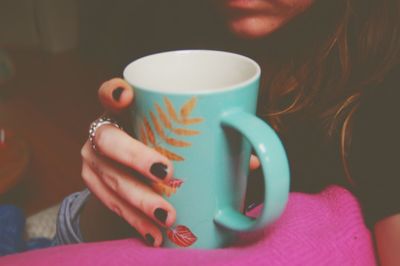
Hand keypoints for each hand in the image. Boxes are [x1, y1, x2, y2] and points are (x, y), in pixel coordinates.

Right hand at [80, 78, 259, 246]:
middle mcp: (102, 134)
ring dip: (139, 201)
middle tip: (167, 174)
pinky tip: (155, 235)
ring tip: (168, 217)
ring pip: (110, 180)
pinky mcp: (95, 188)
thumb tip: (255, 160)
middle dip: (136, 157)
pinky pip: (111, 207)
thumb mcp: (172, 135)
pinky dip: (135, 222)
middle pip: (109, 140)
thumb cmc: (157, 143)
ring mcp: (93, 162)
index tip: (128, 96)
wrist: (124, 166)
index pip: (107, 93)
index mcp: (120, 111)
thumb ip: (207, 139)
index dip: (113, 92)